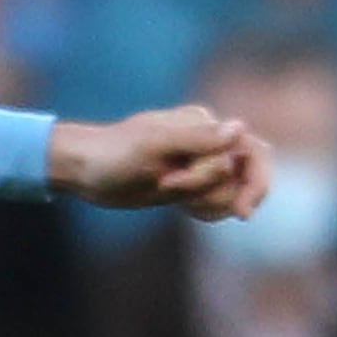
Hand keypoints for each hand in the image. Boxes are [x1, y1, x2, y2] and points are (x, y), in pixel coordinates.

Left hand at [49, 107, 268, 216]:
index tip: (240, 212)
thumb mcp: (154, 147)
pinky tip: (181, 207)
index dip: (252, 183)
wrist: (84, 171)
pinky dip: (206, 210)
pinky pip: (215, 201)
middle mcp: (208, 141)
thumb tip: (240, 127)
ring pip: (231, 190)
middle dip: (232, 195)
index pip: (251, 152)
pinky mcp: (189, 182)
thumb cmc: (114, 155)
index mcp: (204, 125)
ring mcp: (199, 163)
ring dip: (210, 202)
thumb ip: (198, 140)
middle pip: (248, 173)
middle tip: (221, 212)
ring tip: (169, 192)